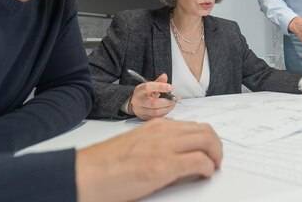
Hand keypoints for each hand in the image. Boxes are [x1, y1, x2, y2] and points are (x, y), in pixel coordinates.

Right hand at [76, 118, 221, 201]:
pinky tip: (204, 175)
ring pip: (207, 140)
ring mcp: (164, 147)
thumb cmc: (104, 166)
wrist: (85, 175)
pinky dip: (208, 168)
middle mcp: (163, 132)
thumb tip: (176, 157)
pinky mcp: (164, 166)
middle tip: (216, 160)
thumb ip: (156, 146)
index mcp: (155, 127)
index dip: (204, 139)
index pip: (191, 126)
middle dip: (216, 145)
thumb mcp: (136, 146)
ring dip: (216, 154)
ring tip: (213, 167)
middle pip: (204, 130)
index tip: (207, 151)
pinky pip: (200, 161)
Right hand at [130, 73, 176, 119]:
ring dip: (167, 108)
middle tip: (174, 99)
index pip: (148, 87)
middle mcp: (138, 101)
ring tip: (173, 103)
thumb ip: (158, 81)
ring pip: (155, 112)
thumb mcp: (150, 85)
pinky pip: (156, 117)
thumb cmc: (144, 93)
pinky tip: (168, 108)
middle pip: (153, 103)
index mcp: (139, 90)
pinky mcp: (144, 117)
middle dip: (166, 101)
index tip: (170, 87)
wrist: (135, 103)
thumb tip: (164, 76)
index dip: (160, 87)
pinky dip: (165, 113)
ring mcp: (140, 111)